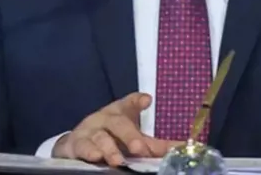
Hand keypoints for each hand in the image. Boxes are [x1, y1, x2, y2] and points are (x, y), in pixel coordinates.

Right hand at [52, 92, 181, 165]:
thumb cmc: (112, 138)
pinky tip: (95, 157)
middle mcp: (105, 119)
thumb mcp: (133, 138)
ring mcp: (90, 130)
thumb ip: (155, 145)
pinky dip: (88, 151)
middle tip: (139, 148)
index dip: (136, 101)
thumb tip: (183, 148)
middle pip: (118, 123)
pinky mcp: (77, 143)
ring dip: (109, 148)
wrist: (78, 144)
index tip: (146, 100)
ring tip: (117, 160)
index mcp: (121, 114)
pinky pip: (82, 146)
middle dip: (129, 135)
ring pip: (100, 137)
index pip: (129, 104)